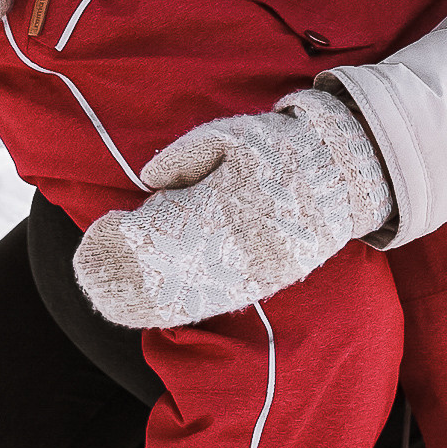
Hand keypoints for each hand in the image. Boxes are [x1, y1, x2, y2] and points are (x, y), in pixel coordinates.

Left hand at [71, 87, 395, 328]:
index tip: (108, 233)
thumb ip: (185, 155)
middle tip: (103, 284)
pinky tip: (168, 312)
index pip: (169, 227)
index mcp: (227, 203)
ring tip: (125, 305)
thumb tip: (149, 180)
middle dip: (140, 278)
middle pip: (180, 269)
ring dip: (161, 301)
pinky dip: (195, 305)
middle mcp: (240, 242)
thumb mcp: (229, 136)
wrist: (343, 168)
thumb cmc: (280, 146)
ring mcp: (259, 265)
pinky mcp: (273, 277)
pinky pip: (228, 297)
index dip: (135, 237)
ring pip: (201, 292)